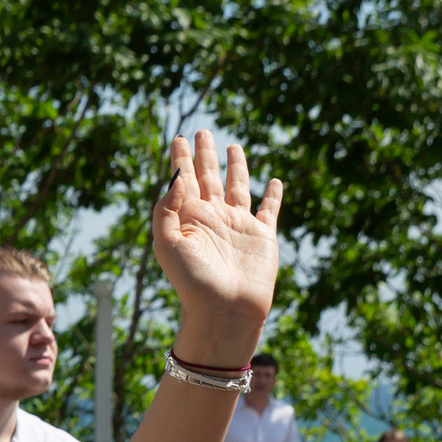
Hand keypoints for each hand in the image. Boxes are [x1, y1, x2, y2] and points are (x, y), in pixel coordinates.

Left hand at [151, 132, 282, 355]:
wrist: (225, 310)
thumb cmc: (193, 281)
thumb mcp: (168, 243)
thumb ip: (166, 209)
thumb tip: (175, 177)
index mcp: (189, 218)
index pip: (183, 181)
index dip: (180, 160)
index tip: (177, 139)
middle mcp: (213, 217)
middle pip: (208, 177)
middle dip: (205, 155)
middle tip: (202, 131)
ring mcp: (238, 225)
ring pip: (237, 186)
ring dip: (235, 167)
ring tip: (233, 145)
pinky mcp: (262, 235)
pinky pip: (269, 209)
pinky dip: (273, 195)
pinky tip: (274, 181)